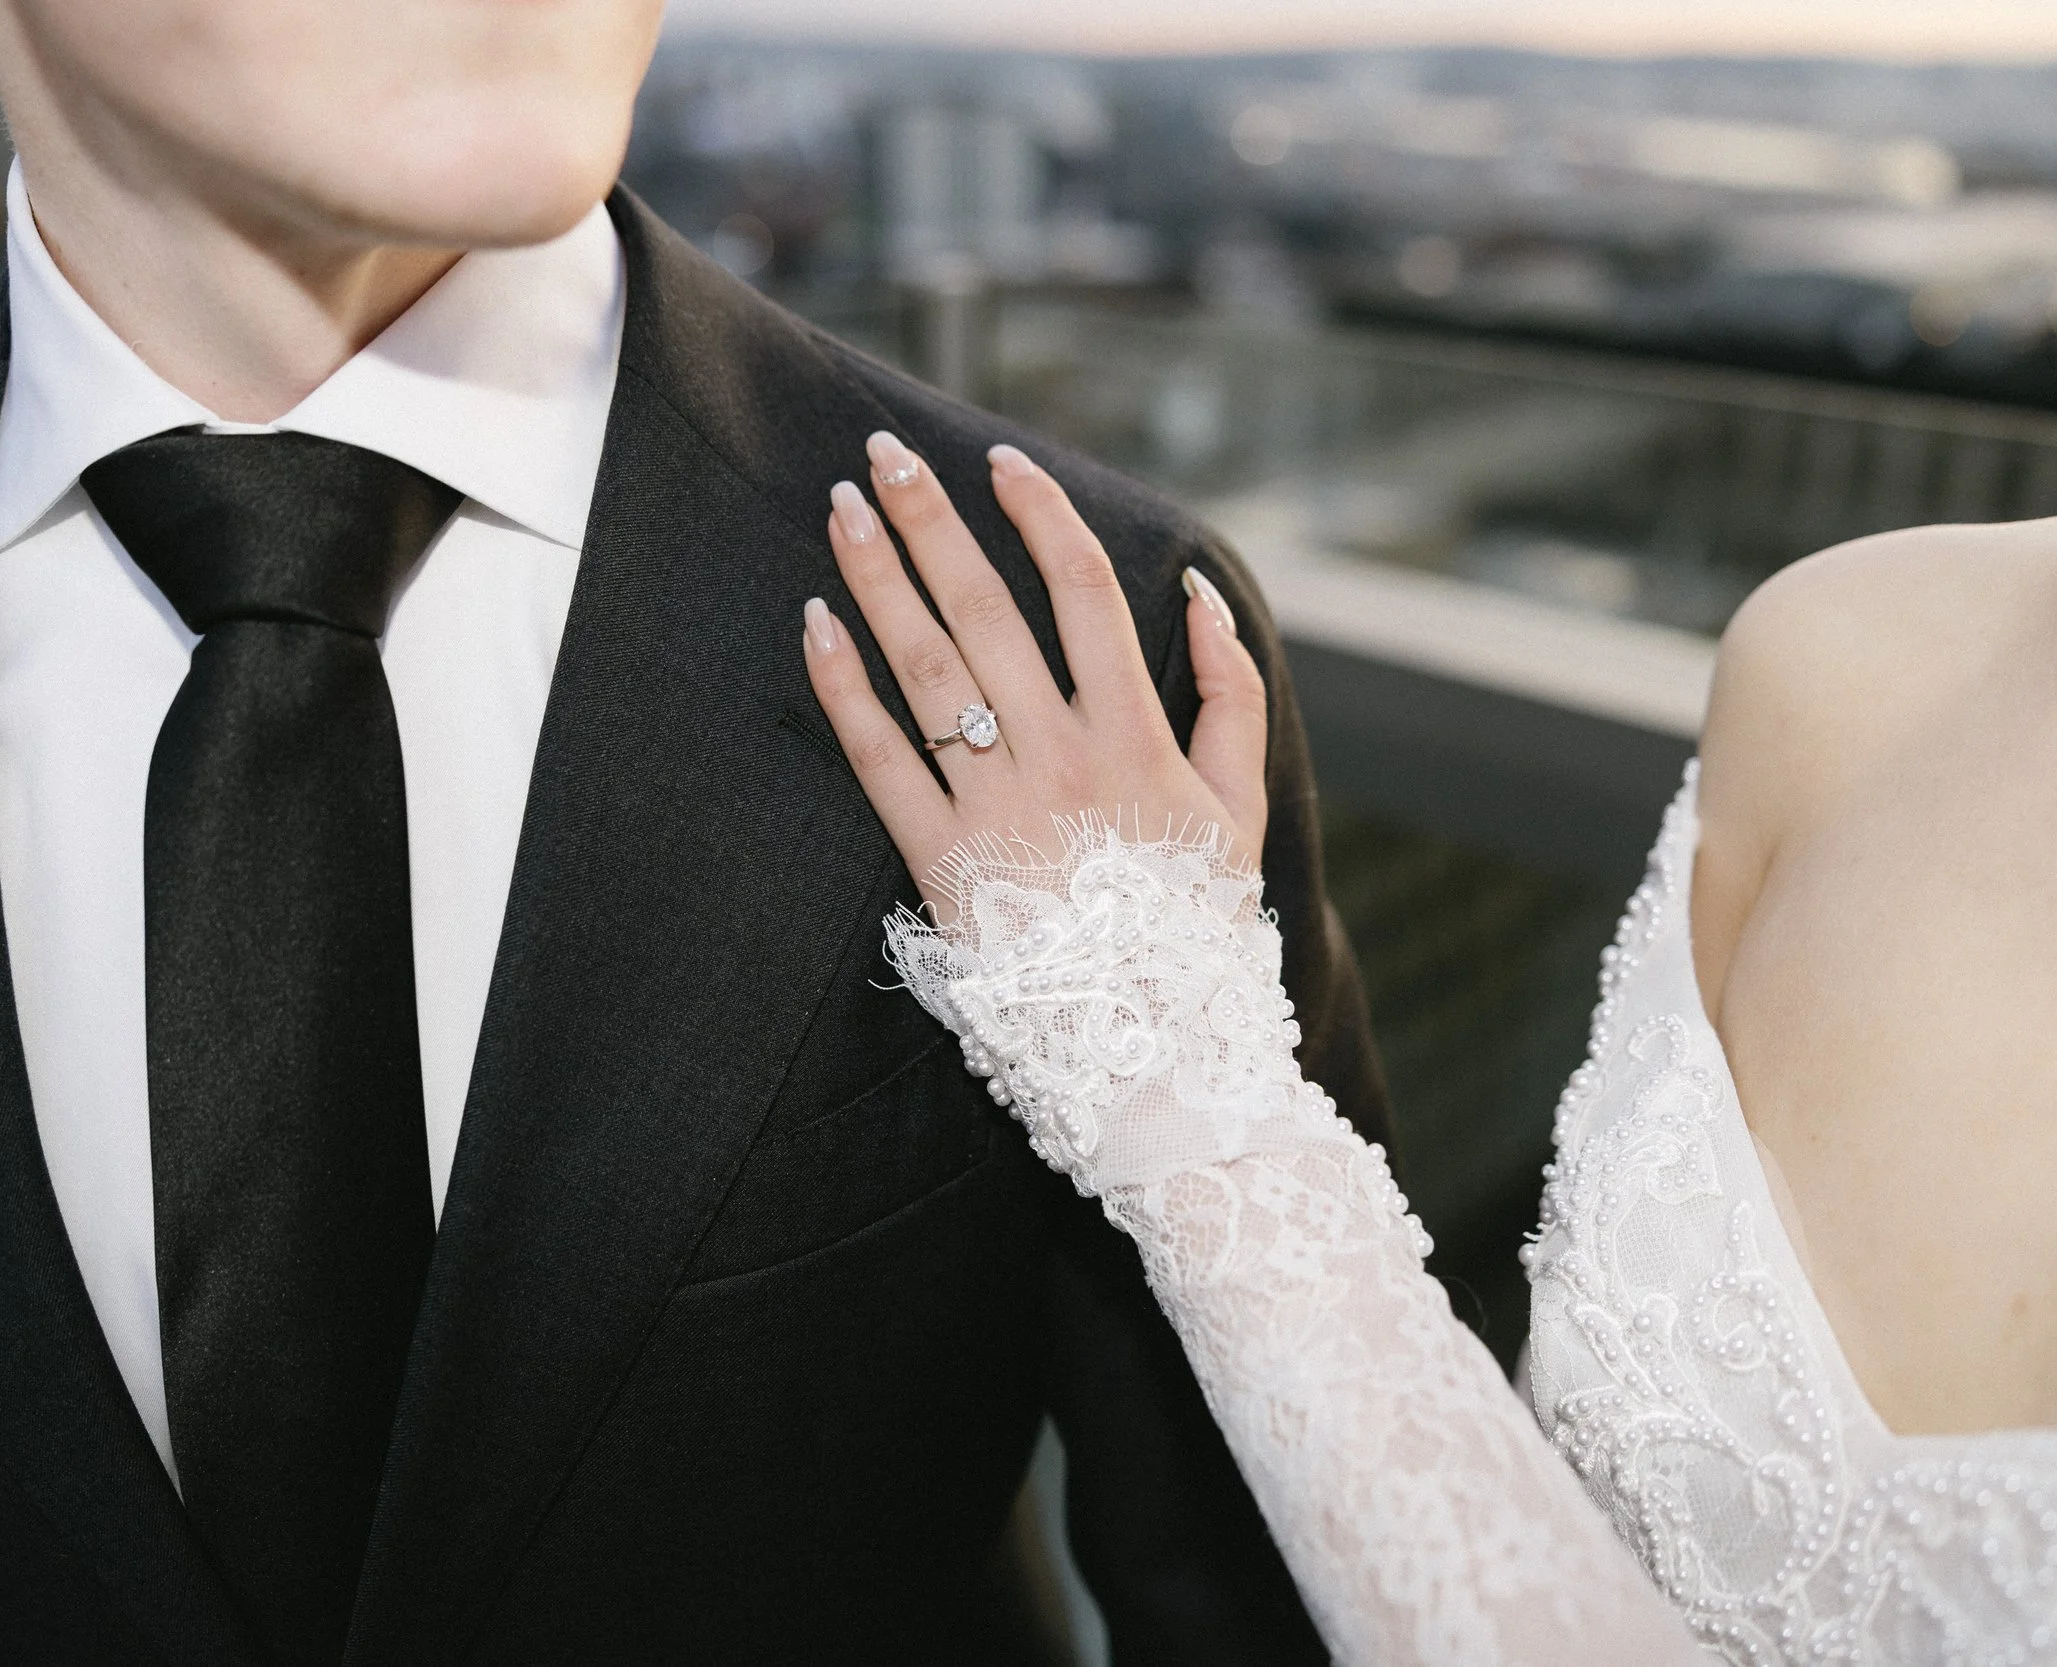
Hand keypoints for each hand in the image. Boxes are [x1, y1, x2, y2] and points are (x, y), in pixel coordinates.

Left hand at [802, 432, 1268, 919]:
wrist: (1147, 1042)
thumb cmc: (1192, 919)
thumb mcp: (1241, 806)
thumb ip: (1232, 694)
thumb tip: (1201, 594)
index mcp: (1135, 735)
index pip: (1082, 591)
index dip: (1040, 514)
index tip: (1002, 461)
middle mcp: (1060, 757)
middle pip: (986, 610)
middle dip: (931, 523)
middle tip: (884, 455)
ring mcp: (996, 804)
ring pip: (926, 668)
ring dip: (878, 580)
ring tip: (841, 512)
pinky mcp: (940, 858)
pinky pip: (881, 759)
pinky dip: (844, 689)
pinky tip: (815, 623)